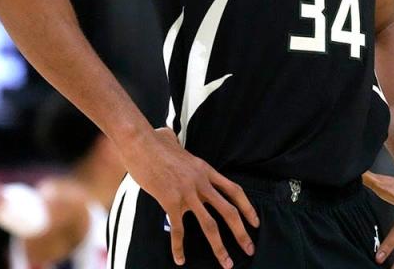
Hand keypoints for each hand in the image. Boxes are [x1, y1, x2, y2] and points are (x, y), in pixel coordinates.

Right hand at [120, 127, 259, 268]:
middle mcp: (201, 182)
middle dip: (241, 233)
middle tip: (249, 249)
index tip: (255, 222)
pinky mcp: (170, 200)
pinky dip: (179, 247)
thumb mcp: (173, 141)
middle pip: (229, 211)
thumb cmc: (153, 140)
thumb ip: (177, 144)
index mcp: (205, 169)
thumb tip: (169, 137)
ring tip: (226, 263)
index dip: (248, 208)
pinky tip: (180, 259)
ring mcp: (187, 192)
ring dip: (220, 247)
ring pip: (210, 225)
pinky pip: (178, 230)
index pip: (234, 190)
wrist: (139, 141)